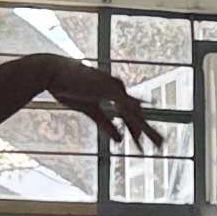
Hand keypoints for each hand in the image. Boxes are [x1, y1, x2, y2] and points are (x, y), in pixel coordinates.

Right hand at [30, 55, 158, 150]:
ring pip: (135, 114)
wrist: (54, 71)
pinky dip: (132, 122)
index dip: (137, 129)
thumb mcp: (89, 110)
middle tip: (162, 145)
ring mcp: (114, 89)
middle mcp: (118, 90)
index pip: (130, 114)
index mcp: (113, 93)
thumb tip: (119, 141)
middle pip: (137, 114)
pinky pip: (123, 109)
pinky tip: (140, 134)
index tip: (142, 143)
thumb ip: (106, 124)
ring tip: (159, 144)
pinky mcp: (108, 90)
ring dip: (147, 130)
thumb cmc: (67, 87)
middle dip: (149, 131)